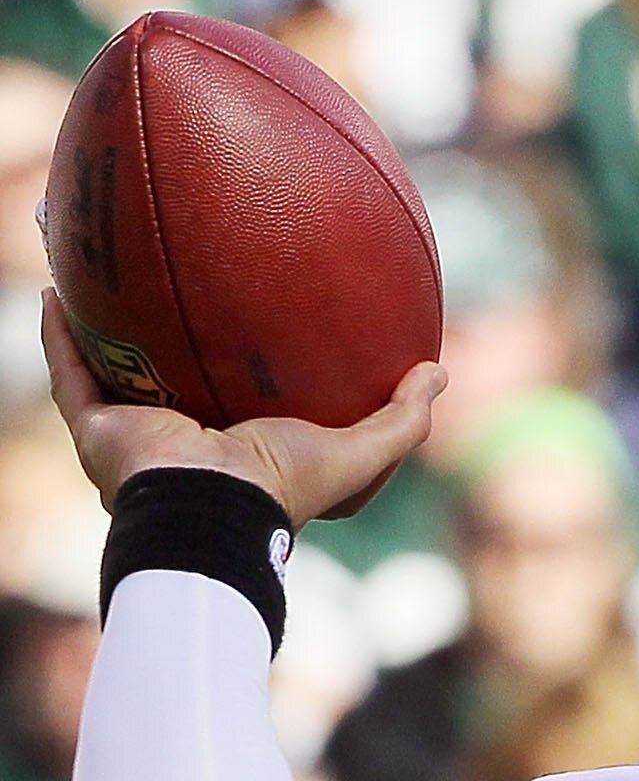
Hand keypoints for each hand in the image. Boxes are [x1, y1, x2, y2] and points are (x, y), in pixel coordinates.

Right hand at [43, 291, 443, 523]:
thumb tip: (438, 372)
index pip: (237, 408)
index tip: (245, 328)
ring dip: (99, 324)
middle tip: (165, 283)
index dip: (236, 370)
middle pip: (167, 381)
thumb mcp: (354, 453)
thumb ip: (399, 419)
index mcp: (237, 456)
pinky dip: (61, 335)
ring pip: (109, 371)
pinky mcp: (97, 434)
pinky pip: (71, 374)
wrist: (211, 512)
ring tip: (96, 268)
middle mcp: (182, 446)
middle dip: (160, 338)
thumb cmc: (280, 488)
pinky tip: (58, 287)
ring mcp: (136, 440)